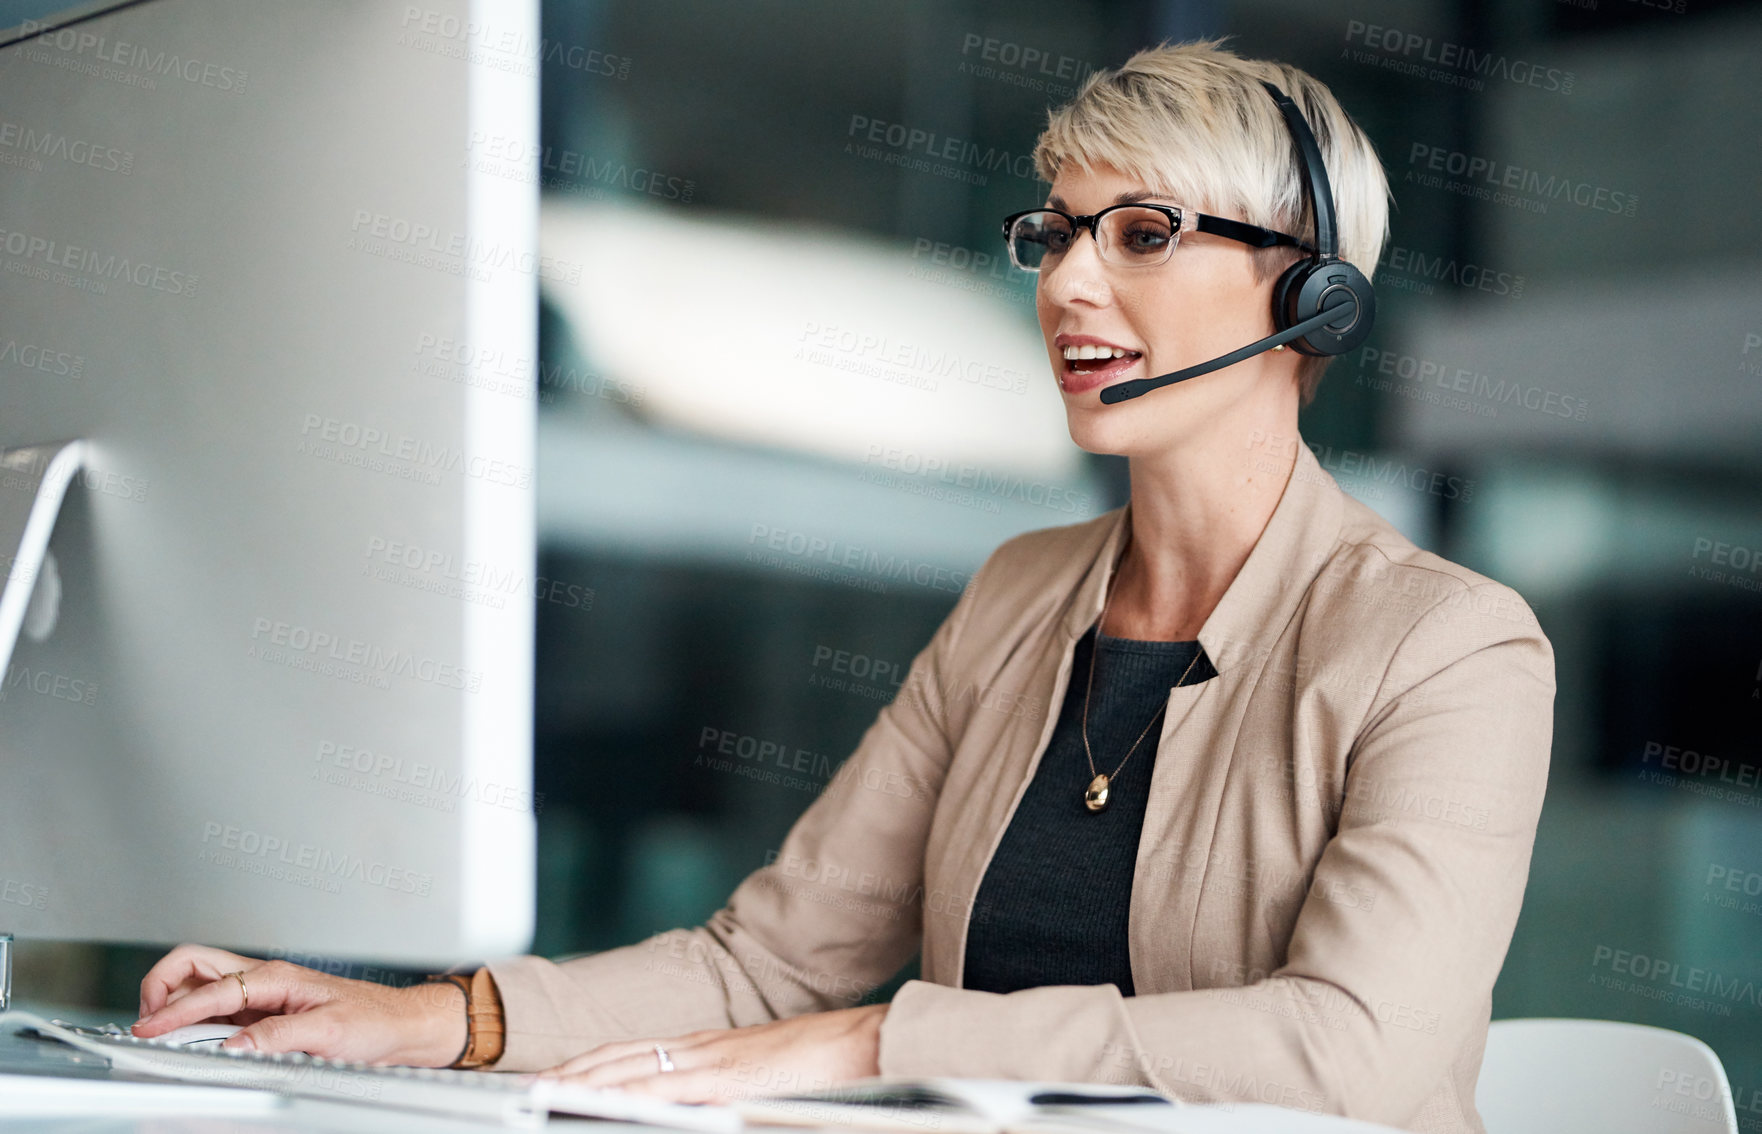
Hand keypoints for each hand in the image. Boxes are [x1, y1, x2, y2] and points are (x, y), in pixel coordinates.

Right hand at [132, 943, 466, 1066]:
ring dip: (174, 1000)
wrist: (398, 1025)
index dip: (174, 1011)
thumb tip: (233, 1046)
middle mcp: (265, 979)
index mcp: (277, 977)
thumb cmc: (373, 1020)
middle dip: (161, 986)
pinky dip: (193, 1017)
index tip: (147, 1029)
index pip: (212, 990)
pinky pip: (216, 1008)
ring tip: (158, 1029)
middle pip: (195, 965)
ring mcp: (262, 994)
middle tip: (145, 1020)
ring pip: (201, 983)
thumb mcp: (327, 1033)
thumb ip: (277, 1038)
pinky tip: (188, 1036)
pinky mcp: (263, 1011)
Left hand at [536, 1003, 888, 1103]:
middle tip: (533, 1086)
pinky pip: (672, 1087)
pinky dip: (634, 1092)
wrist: (863, 1043)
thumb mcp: (758, 1076)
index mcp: (707, 1047)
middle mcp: (702, 1047)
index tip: (557, 1075)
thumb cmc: (821, 1063)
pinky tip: (609, 1101)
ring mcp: (715, 1060)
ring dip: (588, 1078)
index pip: (634, 1051)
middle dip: (574, 1070)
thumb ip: (723, 1090)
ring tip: (550, 1091)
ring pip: (636, 1066)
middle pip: (623, 1055)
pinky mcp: (732, 1079)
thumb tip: (699, 1109)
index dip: (591, 1062)